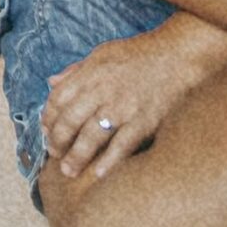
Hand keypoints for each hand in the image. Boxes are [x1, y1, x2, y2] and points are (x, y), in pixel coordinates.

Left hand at [41, 18, 226, 181]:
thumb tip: (50, 82)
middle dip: (58, 141)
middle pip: (70, 120)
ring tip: (69, 171)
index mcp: (91, 73)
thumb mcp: (103, 53)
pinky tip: (99, 174)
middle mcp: (103, 90)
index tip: (46, 132)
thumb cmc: (141, 54)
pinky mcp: (145, 121)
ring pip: (91, 136)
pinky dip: (109, 161)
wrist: (181, 55)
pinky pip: (122, 145)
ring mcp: (124, 107)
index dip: (48, 118)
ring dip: (76, 157)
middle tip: (54, 155)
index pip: (58, 98)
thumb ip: (76, 70)